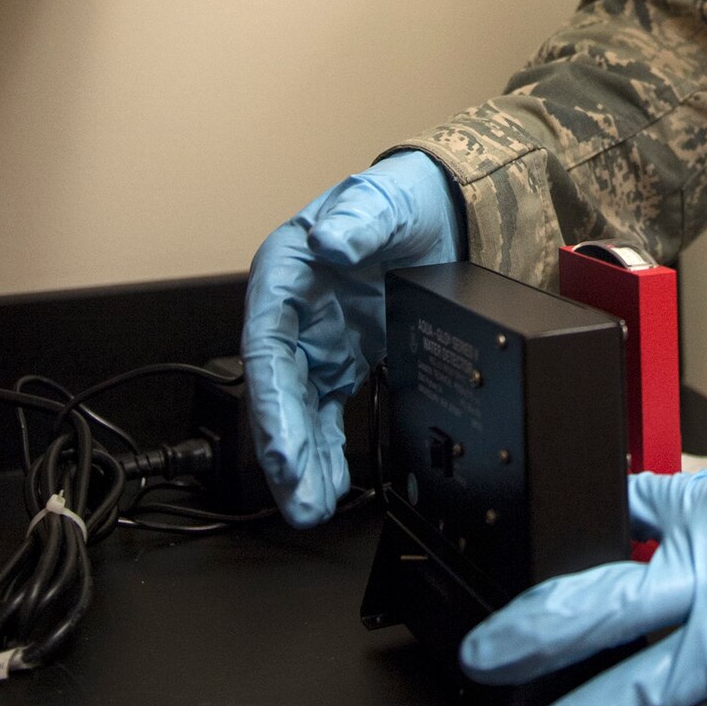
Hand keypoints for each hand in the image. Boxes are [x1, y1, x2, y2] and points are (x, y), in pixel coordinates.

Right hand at [241, 149, 463, 526]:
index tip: (281, 440)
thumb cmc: (398, 199)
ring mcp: (317, 341)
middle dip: (285, 445)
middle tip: (296, 493)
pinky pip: (328, 412)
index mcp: (286, 271)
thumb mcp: (382, 203)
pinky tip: (325, 486)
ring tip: (308, 506)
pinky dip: (325, 450)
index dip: (270, 396)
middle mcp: (292, 312)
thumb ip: (358, 223)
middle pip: (280, 388)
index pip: (268, 341)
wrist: (439, 210)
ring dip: (302, 460)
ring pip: (300, 410)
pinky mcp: (343, 360)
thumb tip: (331, 242)